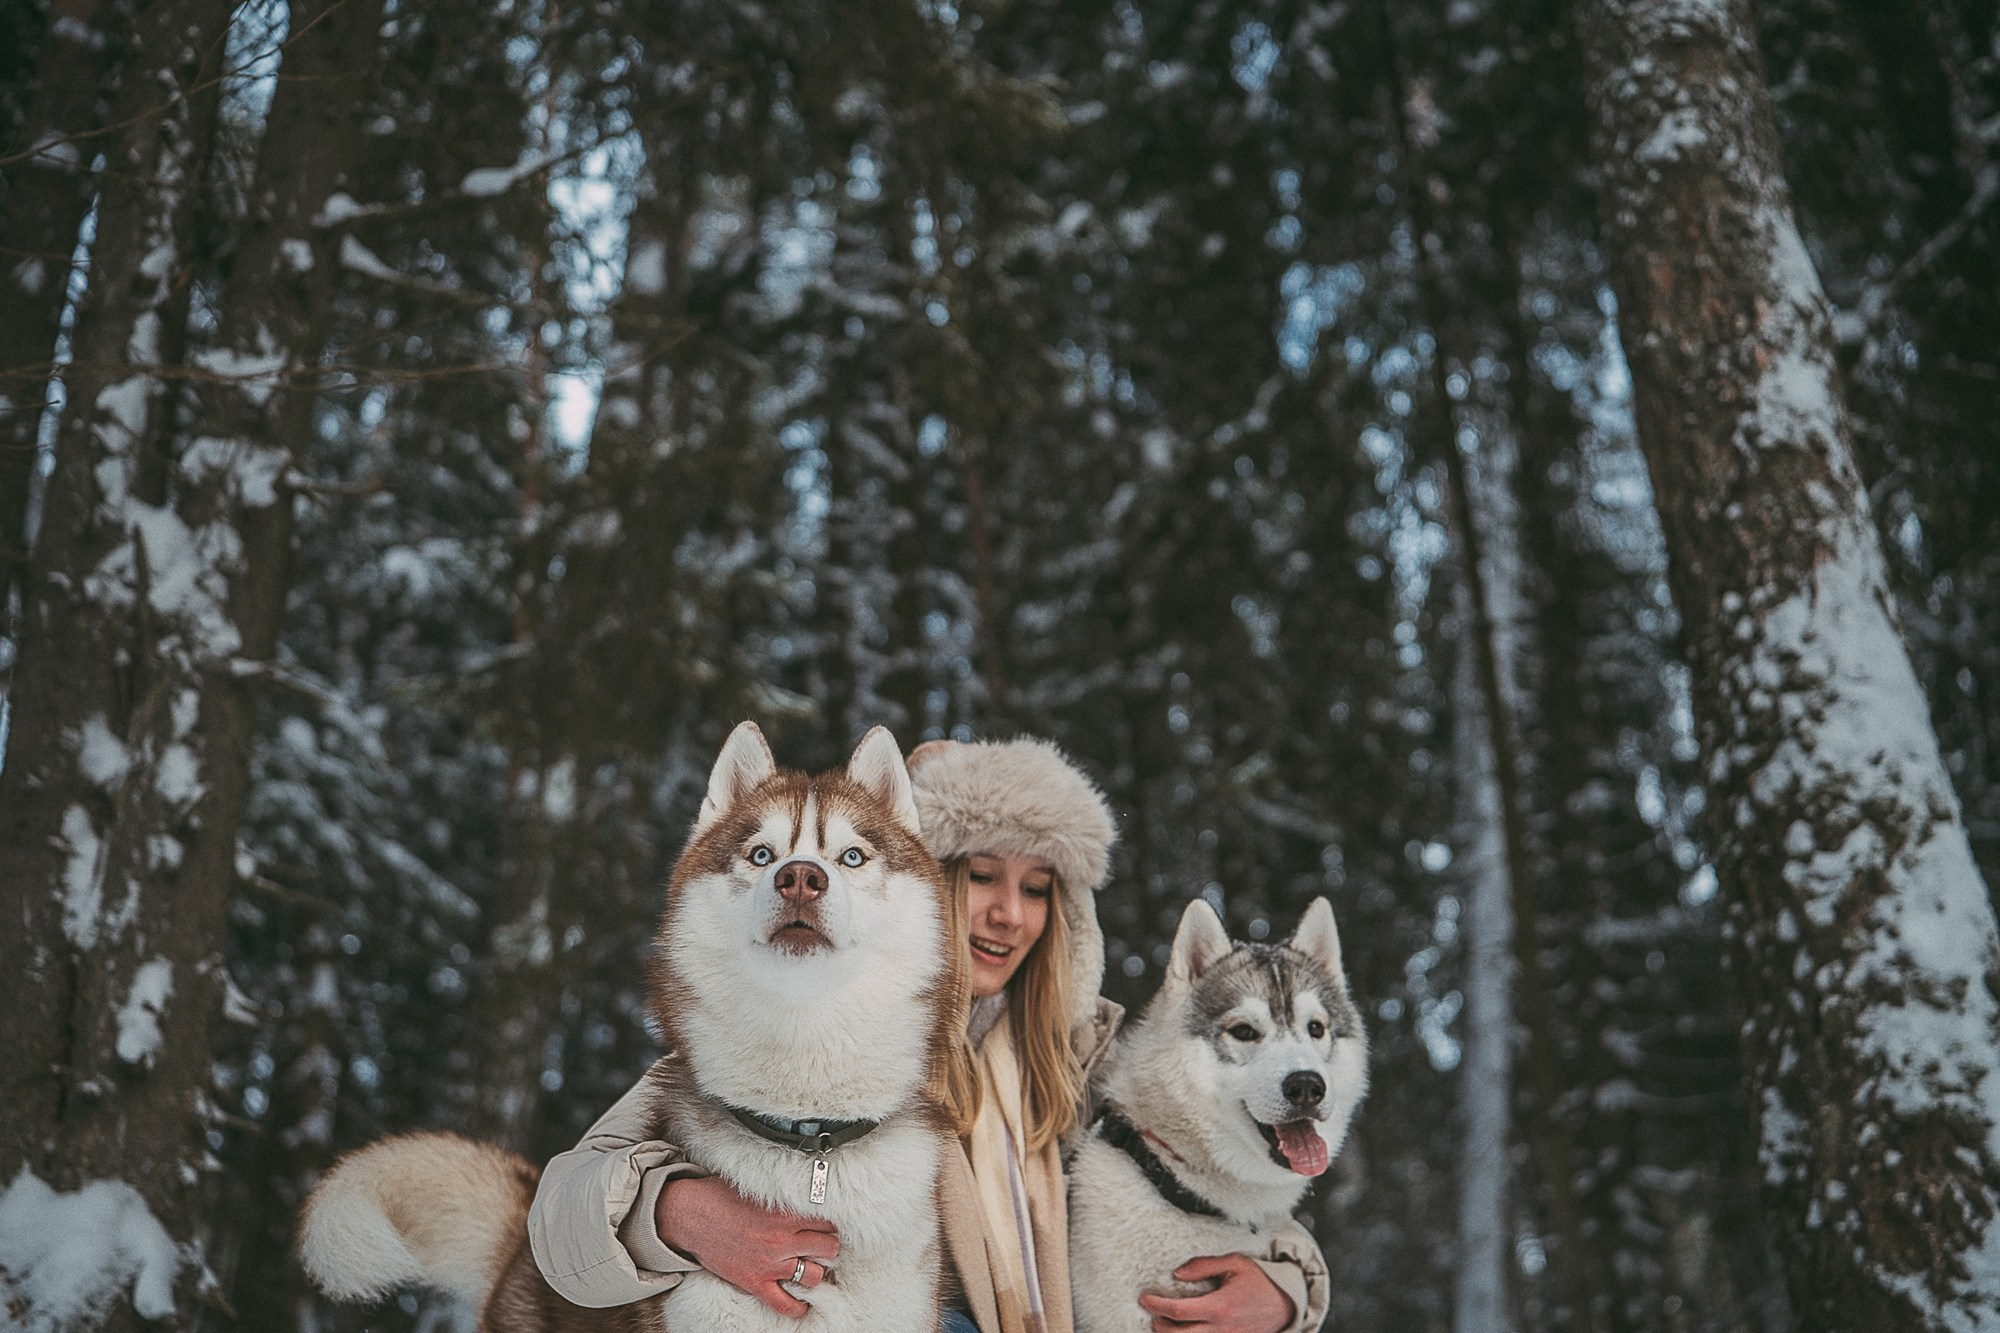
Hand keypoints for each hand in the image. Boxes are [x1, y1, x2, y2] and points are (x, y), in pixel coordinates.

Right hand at [657, 1175, 838, 1316]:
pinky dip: (797, 1306)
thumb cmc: (720, 1195)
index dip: (831, 1222)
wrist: (688, 1215)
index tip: (827, 1223)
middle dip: (828, 1245)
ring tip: (811, 1264)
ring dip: (816, 1271)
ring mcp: (769, 1264)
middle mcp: (782, 1240)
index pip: (828, 1220)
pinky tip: (802, 1301)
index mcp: (785, 1212)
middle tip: (822, 1243)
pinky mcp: (755, 1282)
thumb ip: (781, 1190)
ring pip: (814, 1275)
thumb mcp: (756, 1185)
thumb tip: (801, 1184)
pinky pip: (785, 1304)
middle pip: (829, 1247)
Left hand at [1138, 1253, 1294, 1332]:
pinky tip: (1183, 1330)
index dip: (1157, 1306)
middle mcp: (1221, 1328)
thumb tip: (1177, 1274)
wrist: (1286, 1304)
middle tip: (1152, 1313)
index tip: (1145, 1298)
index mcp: (1220, 1306)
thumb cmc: (1260, 1281)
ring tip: (1163, 1324)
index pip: (1179, 1311)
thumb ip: (1204, 1266)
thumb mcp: (1234, 1263)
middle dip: (1159, 1326)